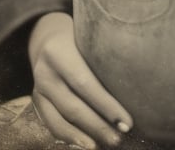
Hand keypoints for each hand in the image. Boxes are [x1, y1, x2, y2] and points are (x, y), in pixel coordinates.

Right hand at [29, 12, 132, 148]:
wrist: (48, 36)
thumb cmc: (81, 36)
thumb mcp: (90, 37)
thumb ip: (104, 54)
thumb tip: (138, 81)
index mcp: (59, 51)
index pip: (85, 83)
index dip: (106, 105)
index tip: (127, 122)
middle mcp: (45, 72)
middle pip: (73, 106)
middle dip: (98, 125)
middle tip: (120, 137)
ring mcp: (38, 88)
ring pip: (61, 120)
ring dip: (85, 136)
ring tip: (107, 142)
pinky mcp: (37, 101)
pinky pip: (52, 124)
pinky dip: (70, 137)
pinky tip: (87, 143)